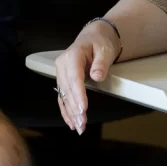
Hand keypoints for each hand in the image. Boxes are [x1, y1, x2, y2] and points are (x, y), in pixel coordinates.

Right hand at [54, 17, 120, 133]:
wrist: (93, 38)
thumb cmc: (100, 43)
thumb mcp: (105, 50)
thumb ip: (101, 63)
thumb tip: (96, 76)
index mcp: (72, 56)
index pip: (74, 78)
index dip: (78, 95)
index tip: (83, 109)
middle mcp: (62, 66)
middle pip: (67, 90)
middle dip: (74, 108)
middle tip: (82, 124)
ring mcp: (60, 74)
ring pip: (63, 96)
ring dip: (70, 113)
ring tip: (79, 127)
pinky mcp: (63, 81)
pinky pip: (62, 98)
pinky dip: (66, 111)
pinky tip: (71, 122)